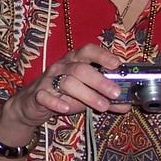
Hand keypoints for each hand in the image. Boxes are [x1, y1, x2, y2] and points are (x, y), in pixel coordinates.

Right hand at [8, 42, 133, 127]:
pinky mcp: (38, 95)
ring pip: (67, 82)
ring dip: (87, 94)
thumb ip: (106, 98)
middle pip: (81, 69)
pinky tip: (67, 109)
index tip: (117, 64)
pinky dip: (56, 102)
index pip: (88, 51)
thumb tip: (127, 104)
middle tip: (116, 93)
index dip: (103, 55)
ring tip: (102, 106)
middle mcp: (62, 67)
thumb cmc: (63, 94)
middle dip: (100, 81)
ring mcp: (49, 80)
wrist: (32, 104)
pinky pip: (45, 96)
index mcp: (75, 61)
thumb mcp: (86, 94)